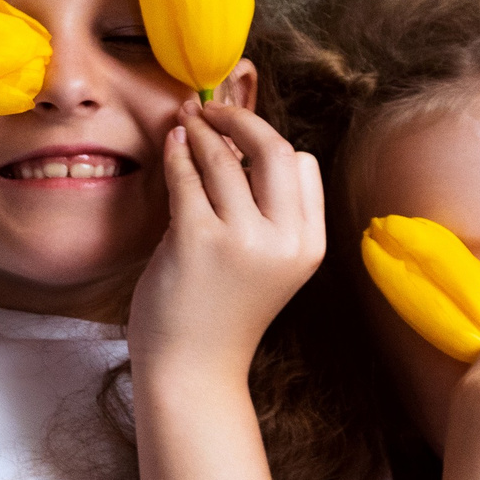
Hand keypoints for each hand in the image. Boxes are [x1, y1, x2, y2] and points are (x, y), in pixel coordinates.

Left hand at [126, 97, 324, 376]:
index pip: (303, 167)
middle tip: (211, 107)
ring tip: (184, 119)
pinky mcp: (198, 240)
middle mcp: (284, 241)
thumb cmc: (221, 313)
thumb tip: (239, 142)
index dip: (270, 140)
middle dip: (240, 118)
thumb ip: (264, 211)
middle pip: (275, 150)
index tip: (241, 128)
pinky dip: (177, 153)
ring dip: (201, 131)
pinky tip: (170, 143)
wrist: (192, 371)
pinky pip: (187, 177)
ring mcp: (243, 241)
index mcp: (309, 245)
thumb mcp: (265, 262)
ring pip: (226, 159)